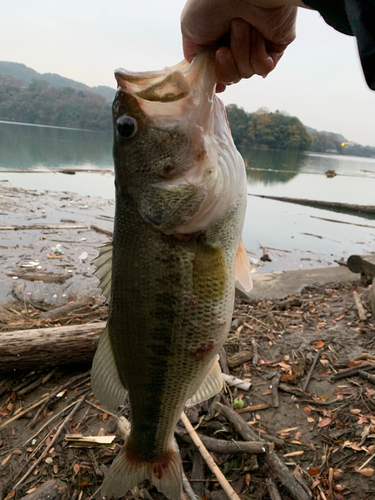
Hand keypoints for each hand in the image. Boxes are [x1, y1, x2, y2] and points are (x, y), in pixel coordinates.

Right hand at [181, 0, 299, 91]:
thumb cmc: (210, 3)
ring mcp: (255, 47)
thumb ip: (195, 58)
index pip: (216, 73)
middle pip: (230, 78)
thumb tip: (212, 81)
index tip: (212, 71)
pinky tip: (257, 34)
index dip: (215, 75)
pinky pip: (264, 69)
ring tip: (241, 26)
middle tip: (223, 49)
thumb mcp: (189, 31)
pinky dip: (258, 54)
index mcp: (216, 42)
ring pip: (246, 73)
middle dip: (225, 66)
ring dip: (241, 52)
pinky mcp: (274, 48)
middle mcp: (236, 45)